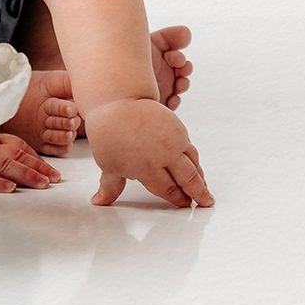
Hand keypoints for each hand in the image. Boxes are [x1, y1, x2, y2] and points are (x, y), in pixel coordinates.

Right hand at [0, 132, 60, 192]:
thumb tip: (5, 148)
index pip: (18, 146)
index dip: (36, 158)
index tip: (52, 169)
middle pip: (16, 156)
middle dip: (38, 168)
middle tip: (56, 180)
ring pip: (4, 166)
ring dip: (25, 174)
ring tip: (42, 184)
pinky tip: (9, 189)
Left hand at [85, 98, 213, 207]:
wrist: (117, 100)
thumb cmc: (108, 133)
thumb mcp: (107, 164)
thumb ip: (110, 187)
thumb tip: (98, 202)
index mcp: (147, 167)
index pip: (167, 189)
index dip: (177, 199)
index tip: (184, 204)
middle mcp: (164, 154)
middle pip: (187, 178)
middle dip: (198, 192)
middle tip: (206, 202)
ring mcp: (173, 140)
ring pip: (192, 163)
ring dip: (199, 177)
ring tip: (204, 188)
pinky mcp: (177, 127)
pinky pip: (189, 148)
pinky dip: (194, 160)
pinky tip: (195, 167)